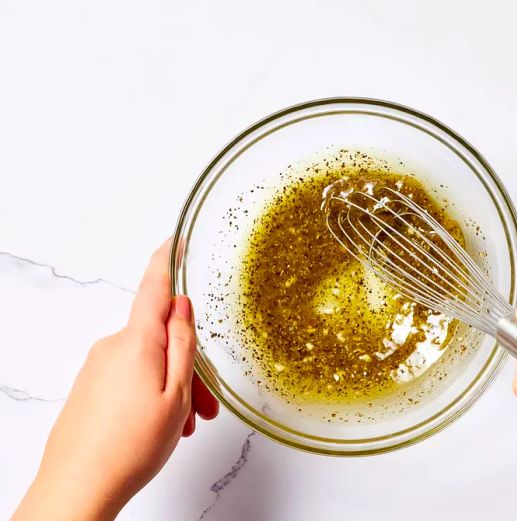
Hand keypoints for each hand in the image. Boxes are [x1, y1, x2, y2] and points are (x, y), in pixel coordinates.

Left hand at [13, 240, 218, 520]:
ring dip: (172, 385)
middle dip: (188, 364)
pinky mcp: (89, 386)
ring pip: (148, 361)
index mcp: (137, 342)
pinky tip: (161, 424)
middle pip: (160, 338)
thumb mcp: (175, 393)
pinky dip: (151, 392)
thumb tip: (181, 306)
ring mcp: (97, 367)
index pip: (154, 287)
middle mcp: (112, 347)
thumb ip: (182, 343)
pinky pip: (129, 376)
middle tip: (205, 404)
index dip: (167, 260)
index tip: (175, 239)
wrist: (77, 488)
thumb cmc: (130, 447)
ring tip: (185, 424)